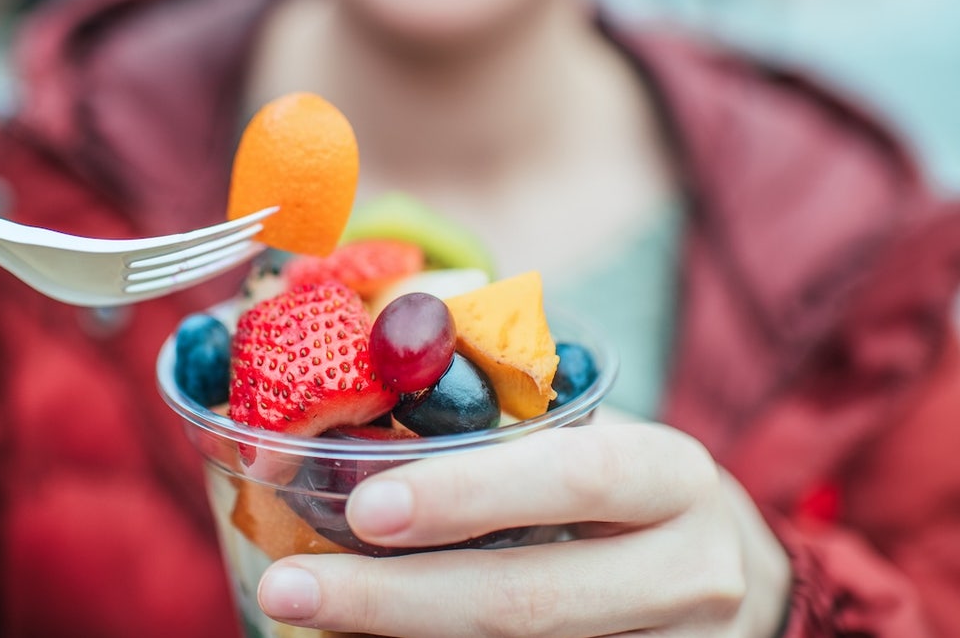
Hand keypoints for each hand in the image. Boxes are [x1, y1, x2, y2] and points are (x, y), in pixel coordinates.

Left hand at [257, 414, 791, 636]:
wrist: (719, 569)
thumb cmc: (621, 490)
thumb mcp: (588, 437)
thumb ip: (501, 424)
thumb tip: (357, 397)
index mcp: (670, 476)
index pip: (575, 479)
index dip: (469, 495)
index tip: (366, 508)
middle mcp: (689, 571)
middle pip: (532, 601)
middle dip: (396, 600)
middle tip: (292, 587)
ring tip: (313, 622)